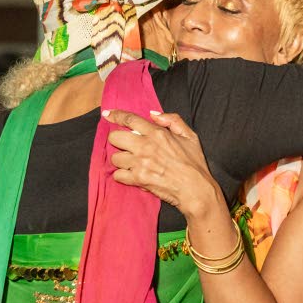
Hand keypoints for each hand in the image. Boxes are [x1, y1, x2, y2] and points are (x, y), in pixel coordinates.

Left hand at [104, 110, 223, 219]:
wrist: (195, 189)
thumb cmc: (194, 163)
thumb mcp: (190, 135)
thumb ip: (172, 120)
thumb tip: (153, 114)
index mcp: (157, 133)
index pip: (130, 119)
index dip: (116, 115)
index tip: (107, 114)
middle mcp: (145, 146)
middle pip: (115, 137)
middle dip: (116, 140)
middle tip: (125, 145)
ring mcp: (140, 163)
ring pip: (115, 157)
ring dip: (121, 160)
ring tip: (132, 163)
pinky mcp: (138, 179)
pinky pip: (117, 175)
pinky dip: (122, 175)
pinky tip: (132, 175)